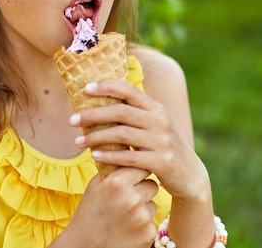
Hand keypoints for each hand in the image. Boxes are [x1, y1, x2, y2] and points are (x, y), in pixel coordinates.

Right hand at [55, 167, 157, 247]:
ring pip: (152, 203)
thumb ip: (113, 167)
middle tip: (126, 197)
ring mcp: (141, 218)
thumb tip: (128, 148)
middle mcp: (131, 199)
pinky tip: (126, 228)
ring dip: (142, 207)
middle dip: (142, 189)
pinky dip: (142, 224)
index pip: (141, 165)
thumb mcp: (96, 186)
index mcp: (117, 183)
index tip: (132, 173)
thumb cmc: (89, 213)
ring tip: (123, 215)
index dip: (137, 170)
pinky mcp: (148, 234)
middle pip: (151, 184)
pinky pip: (152, 221)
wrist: (85, 247)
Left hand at [70, 79, 206, 199]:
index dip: (107, 86)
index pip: (129, 90)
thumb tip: (101, 101)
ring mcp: (162, 141)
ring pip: (122, 134)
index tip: (85, 89)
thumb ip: (134, 114)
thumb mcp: (154, 125)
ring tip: (78, 142)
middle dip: (93, 114)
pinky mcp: (162, 162)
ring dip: (96, 137)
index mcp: (156, 108)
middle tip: (72, 120)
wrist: (190, 175)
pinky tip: (95, 156)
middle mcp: (160, 121)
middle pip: (121, 112)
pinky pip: (130, 156)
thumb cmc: (162, 148)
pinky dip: (110, 155)